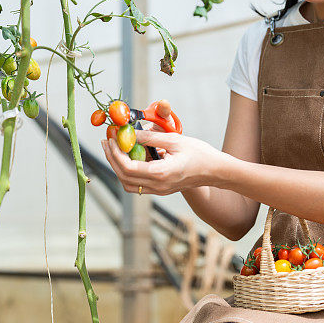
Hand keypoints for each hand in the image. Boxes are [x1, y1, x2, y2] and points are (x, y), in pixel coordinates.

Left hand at [100, 129, 223, 195]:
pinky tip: (130, 156)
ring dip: (118, 167)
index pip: (127, 167)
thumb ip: (150, 137)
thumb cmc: (199, 153)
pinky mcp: (161, 189)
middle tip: (107, 141)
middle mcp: (157, 186)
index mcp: (160, 174)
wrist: (216, 171)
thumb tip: (130, 132)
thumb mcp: (174, 140)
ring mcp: (159, 190)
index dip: (115, 152)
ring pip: (128, 183)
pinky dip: (129, 172)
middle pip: (124, 177)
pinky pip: (138, 184)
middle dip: (112, 158)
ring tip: (115, 149)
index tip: (111, 138)